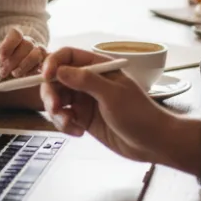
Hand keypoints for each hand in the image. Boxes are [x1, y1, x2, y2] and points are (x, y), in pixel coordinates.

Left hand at [0, 28, 45, 77]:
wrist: (16, 67)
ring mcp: (39, 52)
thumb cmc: (3, 60)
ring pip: (36, 54)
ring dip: (25, 65)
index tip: (0, 56)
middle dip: (13, 59)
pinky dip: (38, 70)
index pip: (15, 34)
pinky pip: (45, 64)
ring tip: (15, 74)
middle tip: (1, 72)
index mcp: (15, 38)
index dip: (8, 44)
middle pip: (25, 45)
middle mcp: (29, 43)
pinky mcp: (45, 64)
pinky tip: (29, 77)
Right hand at [39, 46, 200, 172]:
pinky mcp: (84, 118)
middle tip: (55, 108)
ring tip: (69, 124)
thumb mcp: (113, 95)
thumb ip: (86, 80)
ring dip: (56, 113)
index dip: (53, 63)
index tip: (46, 77)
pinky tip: (78, 133)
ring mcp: (85, 100)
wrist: (153, 143)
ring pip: (57, 100)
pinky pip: (64, 117)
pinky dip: (64, 125)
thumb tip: (60, 70)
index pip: (68, 56)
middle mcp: (88, 81)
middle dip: (51, 93)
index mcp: (98, 67)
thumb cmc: (140, 114)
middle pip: (56, 79)